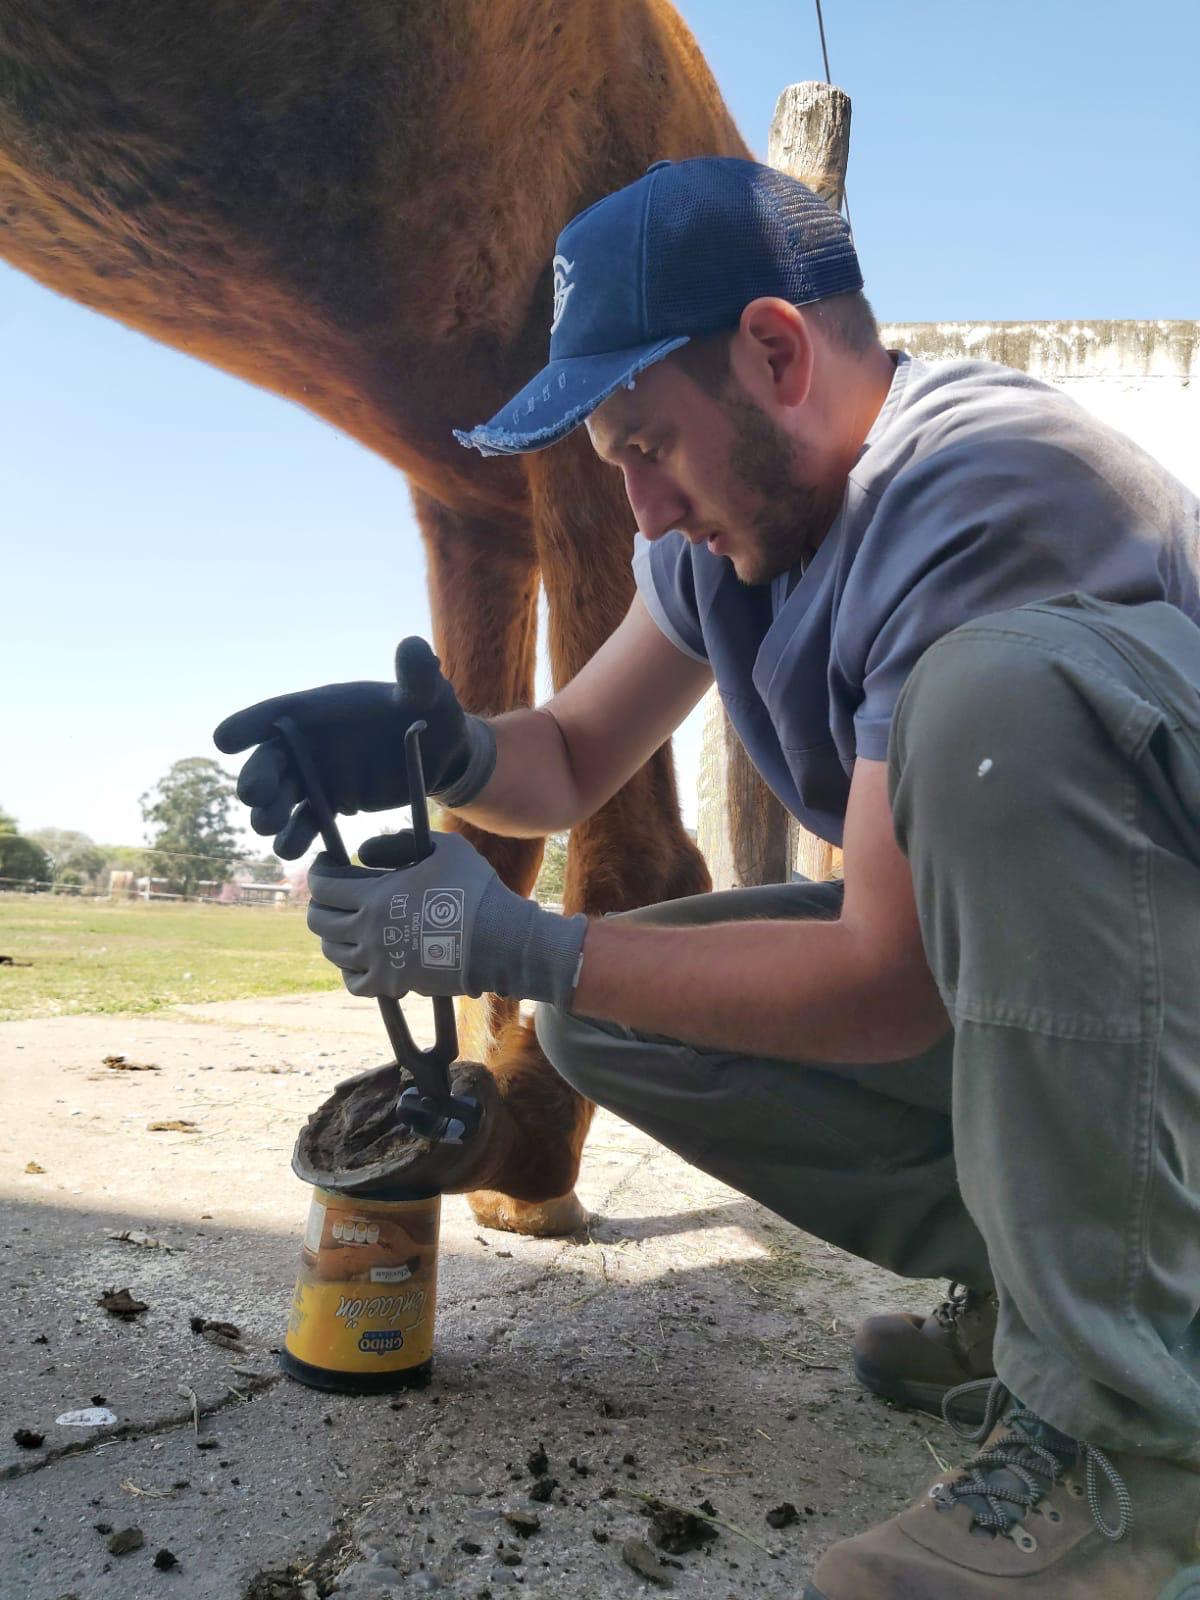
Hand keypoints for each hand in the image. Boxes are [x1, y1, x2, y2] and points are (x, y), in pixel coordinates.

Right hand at [213, 639, 494, 856]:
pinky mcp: (332, 805)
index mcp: (323, 709)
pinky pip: (306, 822)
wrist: (442, 752)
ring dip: (271, 814)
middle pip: (270, 760)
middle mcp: (311, 742)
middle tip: (255, 798)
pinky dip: (297, 836)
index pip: (279, 713)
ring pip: (281, 797)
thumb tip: (413, 647)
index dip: (250, 724)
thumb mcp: (428, 693)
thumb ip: (416, 676)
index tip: (223, 740)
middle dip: (257, 778)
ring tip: (271, 830)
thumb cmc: (430, 712)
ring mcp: (318, 776)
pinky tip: (292, 851)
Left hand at [307, 831, 586, 1007]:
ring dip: (333, 934)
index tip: (325, 862)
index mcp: (375, 895)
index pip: (324, 886)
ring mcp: (379, 961)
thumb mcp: (442, 848)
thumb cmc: (474, 888)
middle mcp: (368, 931)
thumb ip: (397, 844)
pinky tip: (360, 957)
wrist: (499, 939)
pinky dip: (349, 969)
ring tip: (346, 923)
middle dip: (319, 903)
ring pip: (333, 951)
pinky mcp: (393, 985)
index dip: (318, 871)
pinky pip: (354, 982)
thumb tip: (364, 854)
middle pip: (320, 920)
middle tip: (331, 893)